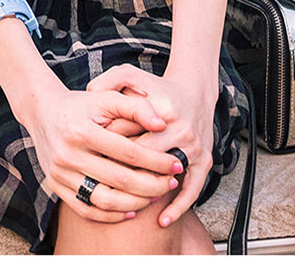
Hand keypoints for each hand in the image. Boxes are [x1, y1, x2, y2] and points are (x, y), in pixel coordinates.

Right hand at [17, 74, 179, 224]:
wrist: (42, 111)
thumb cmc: (81, 104)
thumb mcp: (106, 97)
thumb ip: (136, 107)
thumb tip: (162, 125)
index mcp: (81, 130)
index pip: (128, 152)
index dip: (156, 160)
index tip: (176, 164)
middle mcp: (67, 153)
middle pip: (118, 180)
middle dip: (152, 185)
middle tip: (172, 183)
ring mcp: (59, 173)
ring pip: (103, 200)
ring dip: (134, 203)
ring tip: (154, 196)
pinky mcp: (55, 185)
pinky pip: (86, 209)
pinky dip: (110, 215)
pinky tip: (131, 210)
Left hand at [91, 61, 217, 229]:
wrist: (194, 91)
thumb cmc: (157, 86)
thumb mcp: (132, 74)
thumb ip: (109, 80)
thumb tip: (89, 90)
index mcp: (162, 110)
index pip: (130, 136)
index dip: (109, 150)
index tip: (92, 161)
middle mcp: (181, 130)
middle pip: (147, 160)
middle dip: (124, 175)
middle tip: (102, 187)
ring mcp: (195, 147)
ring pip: (168, 178)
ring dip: (148, 193)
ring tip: (128, 208)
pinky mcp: (205, 160)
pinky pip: (193, 189)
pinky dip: (178, 207)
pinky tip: (162, 220)